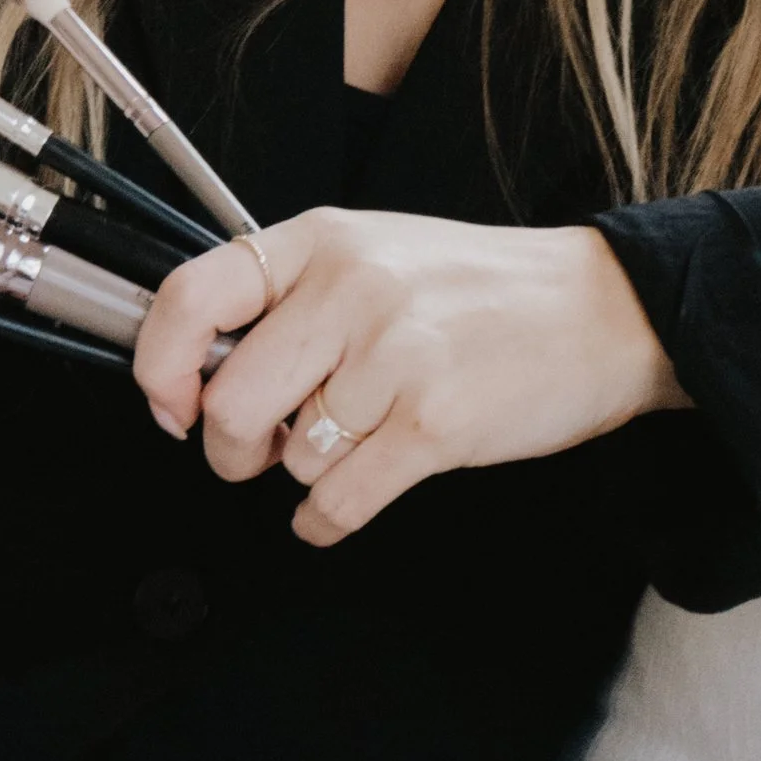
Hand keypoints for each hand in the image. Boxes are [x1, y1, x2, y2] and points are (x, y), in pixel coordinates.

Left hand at [131, 209, 689, 545]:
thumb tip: (199, 368)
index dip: (158, 365)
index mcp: (321, 240)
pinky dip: (325, 520)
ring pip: (290, 460)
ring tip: (353, 439)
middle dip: (233, 450)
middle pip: (231, 403)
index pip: (191, 296)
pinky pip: (337, 503)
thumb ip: (290, 295)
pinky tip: (345, 499)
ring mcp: (395, 359)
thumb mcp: (375, 253)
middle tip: (260, 448)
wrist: (601, 310)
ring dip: (307, 472)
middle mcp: (350, 291)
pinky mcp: (435, 426)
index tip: (169, 404)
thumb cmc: (481, 290)